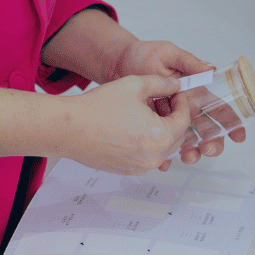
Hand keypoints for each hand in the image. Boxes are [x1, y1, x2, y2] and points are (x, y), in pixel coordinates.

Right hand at [58, 75, 192, 175]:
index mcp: (160, 136)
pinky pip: (146, 156)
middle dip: (172, 117)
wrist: (70, 128)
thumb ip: (161, 84)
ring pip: (162, 148)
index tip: (176, 95)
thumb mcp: (135, 85)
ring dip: (160, 130)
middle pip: (176, 136)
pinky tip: (132, 127)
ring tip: (144, 113)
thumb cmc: (97, 109)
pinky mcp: (127, 170)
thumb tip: (174, 86)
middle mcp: (153, 157)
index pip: (184, 120)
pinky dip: (146, 143)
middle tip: (161, 102)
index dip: (182, 103)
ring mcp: (140, 167)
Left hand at [108, 39, 245, 166]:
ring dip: (192, 152)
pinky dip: (165, 156)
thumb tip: (210, 69)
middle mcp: (184, 107)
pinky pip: (161, 145)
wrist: (117, 63)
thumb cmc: (144, 55)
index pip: (217, 108)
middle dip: (212, 143)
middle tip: (207, 149)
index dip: (230, 122)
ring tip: (188, 156)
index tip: (238, 135)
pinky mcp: (152, 126)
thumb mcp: (168, 53)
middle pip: (206, 130)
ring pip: (187, 141)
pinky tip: (165, 162)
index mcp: (193, 91)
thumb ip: (187, 62)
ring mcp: (169, 119)